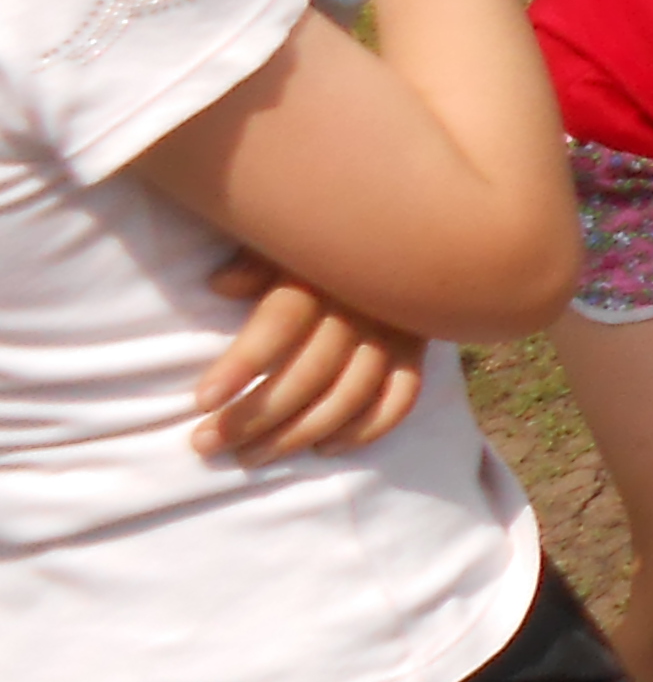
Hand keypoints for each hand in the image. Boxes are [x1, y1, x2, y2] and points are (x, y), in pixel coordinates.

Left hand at [193, 252, 425, 462]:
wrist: (416, 224)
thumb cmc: (327, 233)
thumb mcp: (289, 234)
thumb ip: (256, 258)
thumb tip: (219, 285)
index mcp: (326, 272)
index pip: (282, 321)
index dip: (243, 363)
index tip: (203, 400)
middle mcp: (364, 304)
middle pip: (311, 371)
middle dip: (256, 414)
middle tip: (207, 443)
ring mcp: (397, 330)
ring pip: (350, 395)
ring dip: (299, 434)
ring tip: (250, 458)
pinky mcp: (419, 348)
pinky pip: (401, 398)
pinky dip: (367, 429)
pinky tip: (326, 448)